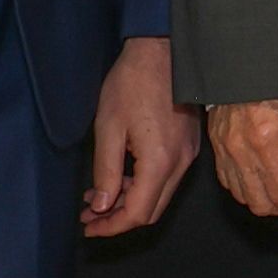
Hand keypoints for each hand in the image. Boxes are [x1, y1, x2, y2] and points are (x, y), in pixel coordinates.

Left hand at [82, 35, 201, 236]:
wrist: (162, 51)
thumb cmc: (132, 84)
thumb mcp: (108, 128)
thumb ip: (106, 172)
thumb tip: (103, 206)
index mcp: (160, 162)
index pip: (138, 213)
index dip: (111, 226)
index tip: (88, 226)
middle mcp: (180, 164)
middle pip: (152, 211)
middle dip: (119, 219)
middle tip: (90, 215)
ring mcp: (188, 155)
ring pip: (160, 196)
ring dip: (130, 202)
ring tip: (99, 196)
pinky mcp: (189, 145)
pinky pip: (167, 178)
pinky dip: (143, 186)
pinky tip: (121, 177)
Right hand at [210, 95, 277, 227]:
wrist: (247, 61)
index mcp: (267, 143)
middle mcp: (241, 151)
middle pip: (261, 202)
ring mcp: (224, 150)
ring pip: (243, 195)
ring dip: (267, 199)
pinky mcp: (216, 145)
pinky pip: (229, 181)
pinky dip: (248, 187)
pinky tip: (266, 176)